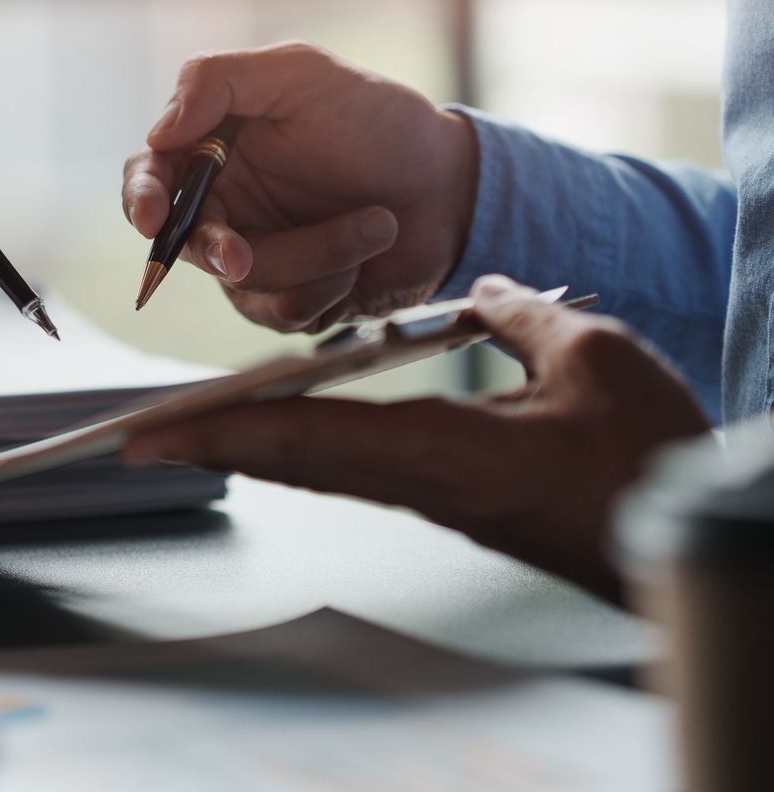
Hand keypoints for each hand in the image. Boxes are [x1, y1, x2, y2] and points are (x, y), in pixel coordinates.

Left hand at [121, 276, 713, 600]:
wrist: (682, 532)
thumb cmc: (646, 455)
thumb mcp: (589, 357)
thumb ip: (518, 314)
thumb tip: (481, 288)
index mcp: (434, 452)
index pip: (301, 438)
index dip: (220, 429)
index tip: (150, 437)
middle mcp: (416, 481)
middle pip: (290, 458)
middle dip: (211, 442)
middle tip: (137, 438)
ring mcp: (431, 495)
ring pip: (320, 464)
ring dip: (253, 441)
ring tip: (193, 424)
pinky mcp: (454, 499)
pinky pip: (359, 467)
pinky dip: (308, 442)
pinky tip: (293, 427)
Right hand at [123, 42, 479, 331]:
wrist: (452, 187)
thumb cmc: (378, 121)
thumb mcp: (301, 73)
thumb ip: (217, 80)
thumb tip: (158, 133)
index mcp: (212, 150)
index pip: (148, 177)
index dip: (139, 199)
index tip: (152, 219)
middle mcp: (223, 206)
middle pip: (183, 243)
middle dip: (218, 251)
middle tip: (244, 257)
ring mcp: (254, 257)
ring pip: (244, 281)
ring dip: (316, 255)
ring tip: (376, 222)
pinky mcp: (291, 299)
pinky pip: (286, 311)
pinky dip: (333, 282)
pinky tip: (368, 251)